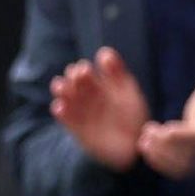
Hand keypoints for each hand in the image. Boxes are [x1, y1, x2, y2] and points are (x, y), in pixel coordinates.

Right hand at [50, 46, 149, 171]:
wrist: (134, 143)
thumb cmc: (133, 114)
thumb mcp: (127, 91)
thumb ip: (116, 73)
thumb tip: (103, 52)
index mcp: (100, 85)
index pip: (84, 72)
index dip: (81, 70)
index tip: (83, 69)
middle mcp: (87, 96)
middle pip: (73, 84)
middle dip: (72, 79)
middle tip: (75, 77)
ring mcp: (81, 111)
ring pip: (66, 98)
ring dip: (61, 92)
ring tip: (61, 88)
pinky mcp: (76, 128)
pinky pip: (65, 118)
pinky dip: (61, 112)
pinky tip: (60, 107)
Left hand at [138, 59, 194, 179]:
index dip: (182, 135)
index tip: (166, 127)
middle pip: (186, 154)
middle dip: (165, 146)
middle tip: (147, 133)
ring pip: (176, 165)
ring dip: (158, 154)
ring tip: (143, 140)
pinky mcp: (185, 170)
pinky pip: (171, 170)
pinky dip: (157, 161)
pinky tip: (144, 148)